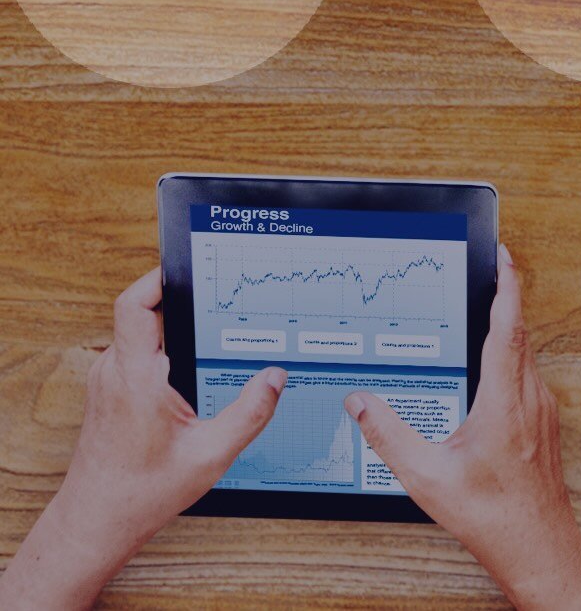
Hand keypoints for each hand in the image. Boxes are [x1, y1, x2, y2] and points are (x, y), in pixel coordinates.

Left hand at [0, 271, 283, 610]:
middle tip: (222, 303)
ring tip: (214, 342)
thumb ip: (249, 413)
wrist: (96, 522)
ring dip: (176, 331)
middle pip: (144, 312)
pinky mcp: (111, 393)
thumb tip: (275, 378)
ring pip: (142, 335)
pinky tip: (193, 374)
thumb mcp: (210, 455)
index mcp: (136, 377)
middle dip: (184, 302)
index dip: (160, 276)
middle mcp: (115, 373)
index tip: (191, 266)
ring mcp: (109, 382)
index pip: (136, 304)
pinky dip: (167, 354)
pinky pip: (139, 356)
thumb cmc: (140, 493)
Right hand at [346, 247, 580, 610]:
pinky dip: (510, 358)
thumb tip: (361, 403)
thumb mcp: (425, 476)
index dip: (507, 285)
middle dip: (504, 297)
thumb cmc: (489, 515)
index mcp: (505, 400)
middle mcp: (530, 398)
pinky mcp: (543, 424)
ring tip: (485, 311)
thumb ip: (388, 434)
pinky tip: (489, 372)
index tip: (503, 255)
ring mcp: (542, 410)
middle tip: (489, 269)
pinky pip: (527, 377)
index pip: (508, 326)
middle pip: (519, 333)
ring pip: (526, 355)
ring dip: (508, 328)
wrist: (536, 545)